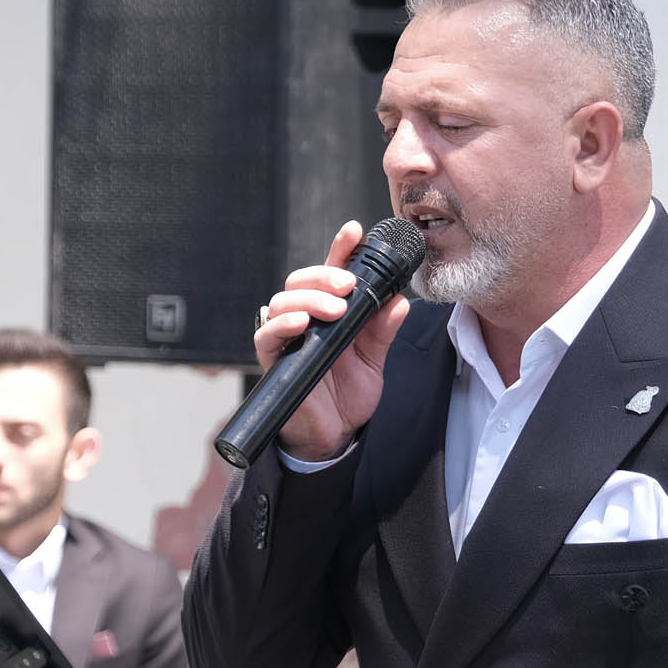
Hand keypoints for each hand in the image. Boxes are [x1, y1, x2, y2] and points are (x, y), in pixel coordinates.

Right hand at [257, 221, 411, 461]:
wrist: (333, 435)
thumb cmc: (348, 394)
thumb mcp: (374, 360)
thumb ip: (383, 330)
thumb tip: (400, 301)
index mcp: (330, 312)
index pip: (332, 273)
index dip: (340, 249)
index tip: (355, 231)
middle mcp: (305, 318)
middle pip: (302, 280)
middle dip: (325, 275)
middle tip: (349, 285)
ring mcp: (286, 337)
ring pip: (284, 300)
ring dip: (310, 299)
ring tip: (335, 309)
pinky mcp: (273, 359)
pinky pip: (267, 334)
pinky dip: (283, 324)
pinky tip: (302, 324)